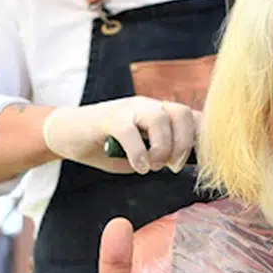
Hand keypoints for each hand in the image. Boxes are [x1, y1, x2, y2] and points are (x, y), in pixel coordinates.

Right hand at [42, 96, 198, 174]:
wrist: (67, 134)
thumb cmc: (108, 146)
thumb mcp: (142, 153)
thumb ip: (163, 155)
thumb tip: (185, 165)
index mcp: (160, 113)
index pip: (193, 117)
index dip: (205, 138)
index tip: (206, 162)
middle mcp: (148, 105)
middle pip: (181, 113)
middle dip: (185, 143)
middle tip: (174, 166)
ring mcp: (128, 109)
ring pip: (159, 118)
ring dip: (162, 148)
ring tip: (153, 166)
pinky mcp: (107, 118)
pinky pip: (129, 131)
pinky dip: (138, 153)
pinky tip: (138, 167)